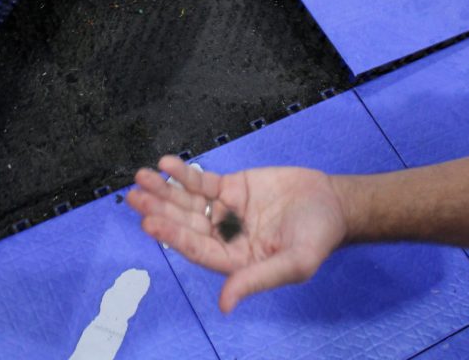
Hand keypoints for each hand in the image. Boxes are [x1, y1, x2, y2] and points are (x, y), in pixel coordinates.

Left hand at [126, 155, 348, 312]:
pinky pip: (201, 182)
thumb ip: (257, 279)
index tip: (150, 223)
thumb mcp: (293, 263)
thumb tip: (224, 305)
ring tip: (141, 177)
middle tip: (135, 197)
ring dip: (163, 190)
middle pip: (185, 223)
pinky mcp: (230, 188)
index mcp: (234, 261)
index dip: (173, 236)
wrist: (333, 203)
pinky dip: (183, 173)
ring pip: (187, 201)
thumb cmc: (317, 238)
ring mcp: (225, 211)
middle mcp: (223, 237)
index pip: (196, 249)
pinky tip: (167, 164)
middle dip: (159, 209)